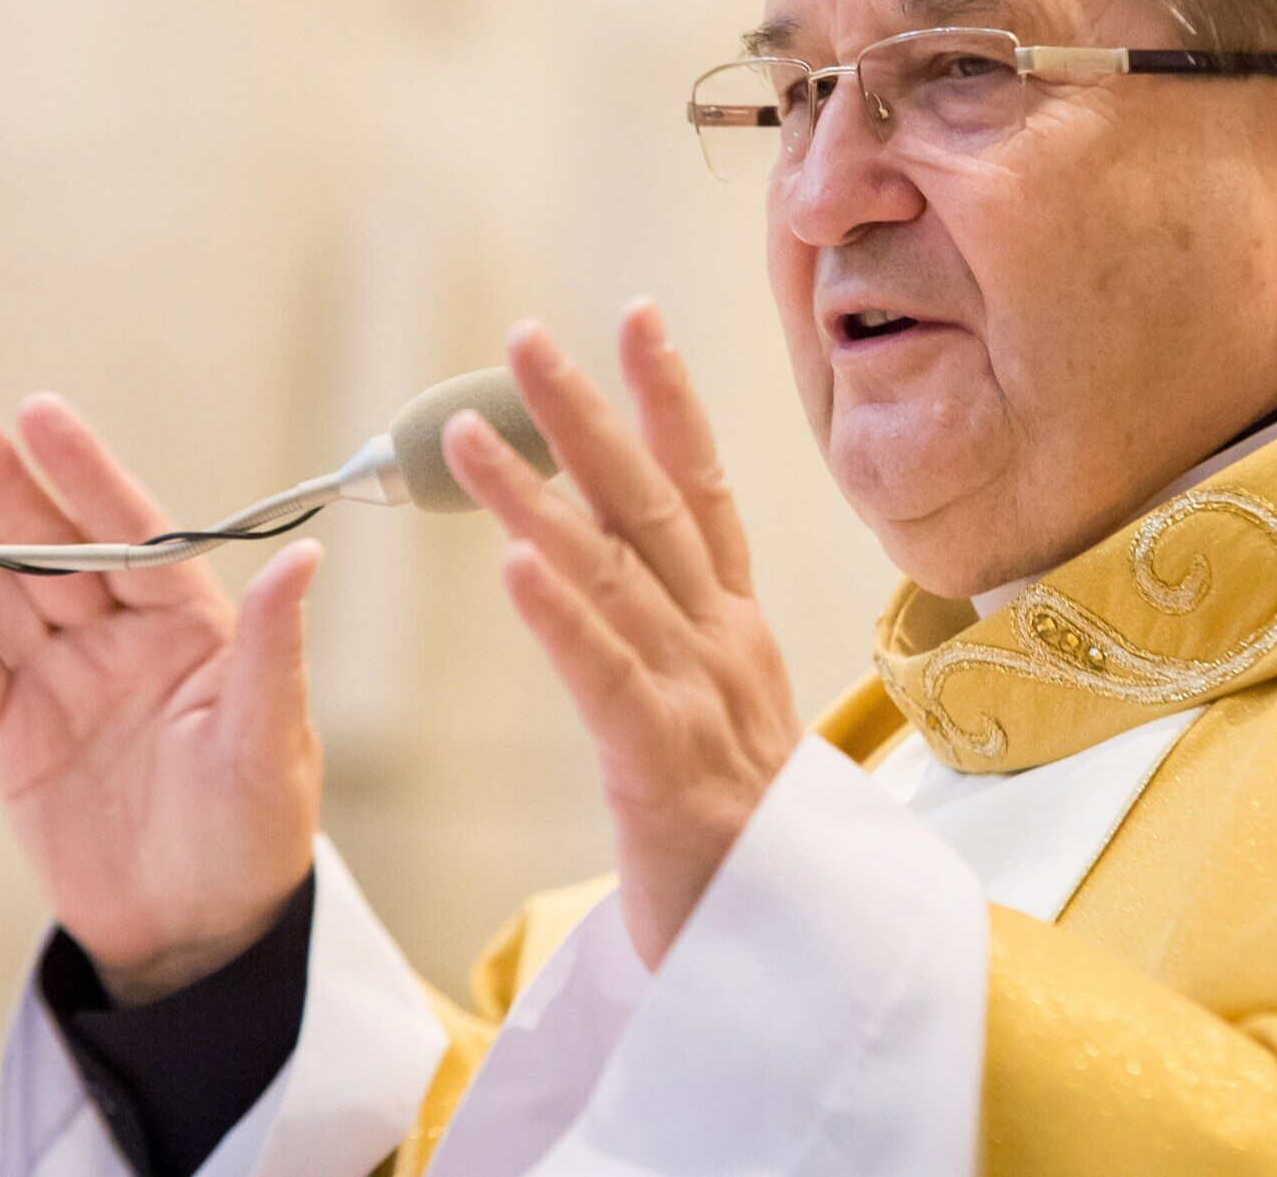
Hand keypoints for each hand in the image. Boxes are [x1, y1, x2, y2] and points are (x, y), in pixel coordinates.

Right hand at [0, 392, 321, 1004]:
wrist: (200, 932)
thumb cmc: (257, 831)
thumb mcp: (270, 738)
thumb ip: (272, 646)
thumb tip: (306, 556)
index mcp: (191, 627)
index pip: (131, 531)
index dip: (85, 472)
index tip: (42, 412)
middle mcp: (123, 641)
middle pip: (53, 544)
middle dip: (5, 478)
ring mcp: (63, 685)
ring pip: (2, 587)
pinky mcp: (13, 740)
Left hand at [444, 301, 801, 968]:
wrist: (806, 961)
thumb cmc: (759, 848)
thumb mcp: (731, 727)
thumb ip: (695, 655)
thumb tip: (657, 596)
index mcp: (735, 635)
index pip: (702, 493)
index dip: (669, 401)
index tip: (635, 317)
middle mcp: (722, 647)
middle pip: (650, 507)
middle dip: (589, 414)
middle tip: (525, 337)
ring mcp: (699, 702)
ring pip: (611, 577)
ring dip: (537, 496)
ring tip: (470, 436)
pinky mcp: (665, 769)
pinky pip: (605, 679)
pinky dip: (561, 616)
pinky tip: (512, 563)